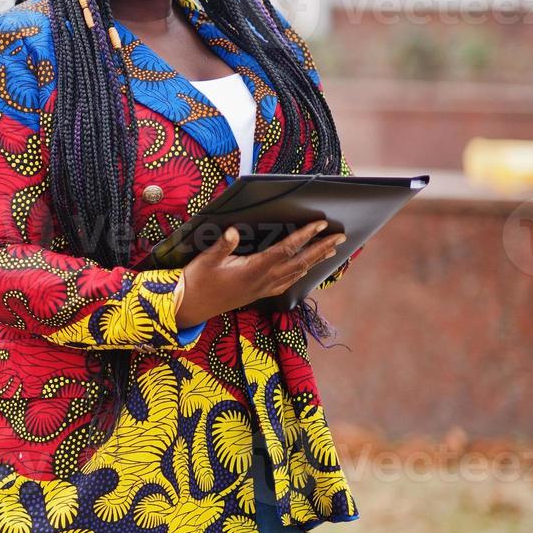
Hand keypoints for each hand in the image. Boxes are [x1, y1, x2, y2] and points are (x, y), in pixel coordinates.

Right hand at [176, 220, 345, 327]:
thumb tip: (232, 230)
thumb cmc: (197, 281)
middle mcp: (263, 280)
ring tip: (332, 251)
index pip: (286, 250)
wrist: (190, 307)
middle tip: (341, 237)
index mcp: (253, 269)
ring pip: (297, 273)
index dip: (305, 236)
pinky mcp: (258, 293)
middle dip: (322, 249)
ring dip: (315, 260)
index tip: (321, 225)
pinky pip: (286, 283)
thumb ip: (222, 245)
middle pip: (300, 262)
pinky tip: (305, 270)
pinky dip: (300, 274)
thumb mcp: (206, 260)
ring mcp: (262, 288)